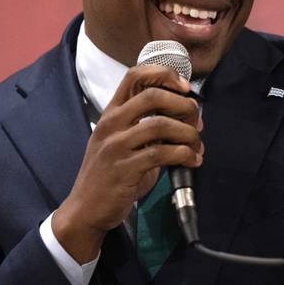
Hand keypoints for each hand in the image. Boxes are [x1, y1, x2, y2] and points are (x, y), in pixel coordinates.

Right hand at [52, 64, 202, 262]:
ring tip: (197, 145)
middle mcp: (111, 124)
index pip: (135, 76)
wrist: (86, 209)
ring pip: (161, 125)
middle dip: (184, 106)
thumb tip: (187, 117)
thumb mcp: (123, 141)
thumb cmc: (110, 174)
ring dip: (188, 134)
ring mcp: (115, 145)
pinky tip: (192, 161)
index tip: (185, 87)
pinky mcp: (124, 168)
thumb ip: (147, 125)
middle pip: (153, 96)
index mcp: (111, 112)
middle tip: (198, 122)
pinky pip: (162, 153)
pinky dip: (184, 155)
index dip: (164, 74)